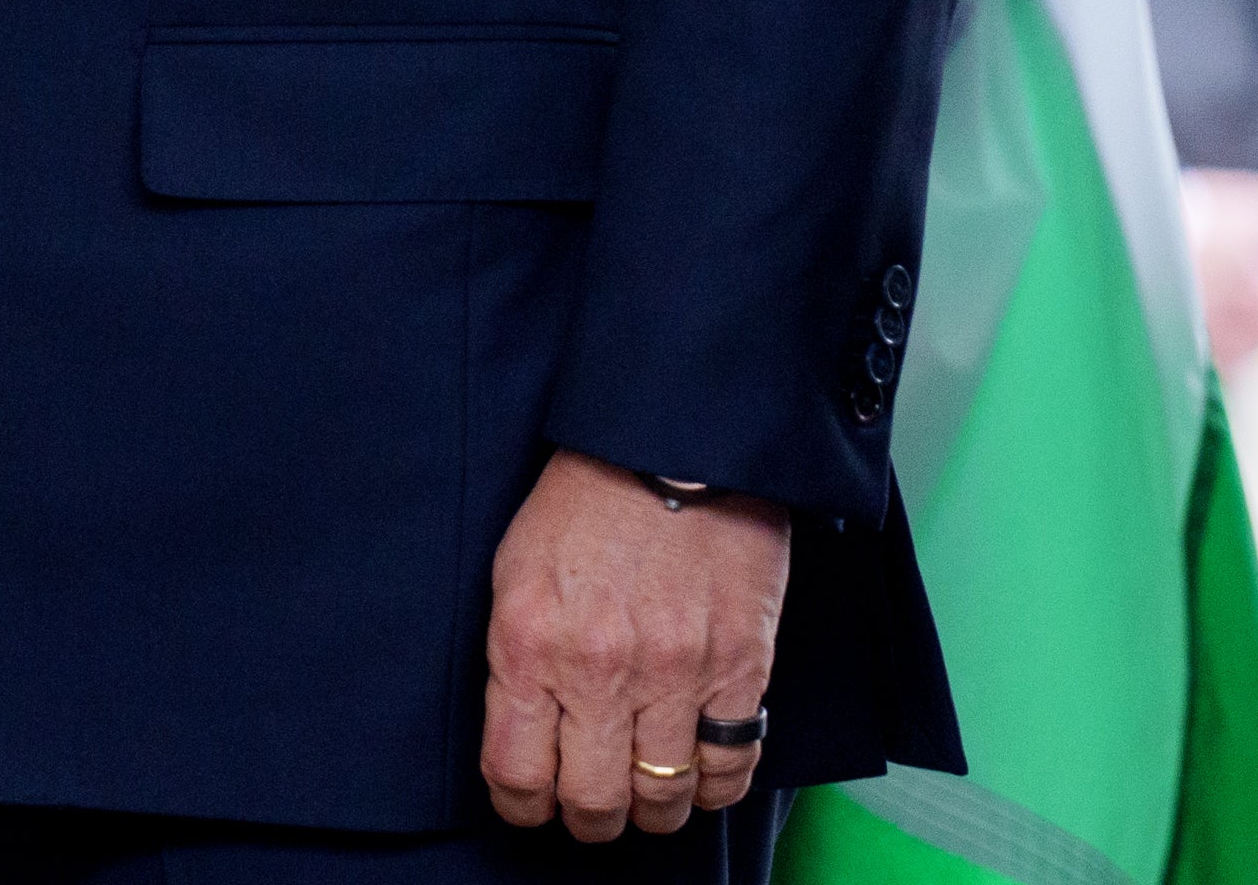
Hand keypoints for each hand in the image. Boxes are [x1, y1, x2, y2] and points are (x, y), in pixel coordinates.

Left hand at [480, 451, 789, 842]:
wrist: (675, 437)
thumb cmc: (587, 499)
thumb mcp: (516, 569)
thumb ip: (517, 659)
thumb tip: (524, 734)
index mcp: (531, 642)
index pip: (516, 775)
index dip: (522, 807)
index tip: (531, 803)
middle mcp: (600, 668)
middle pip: (593, 803)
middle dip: (588, 820)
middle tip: (591, 807)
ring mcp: (676, 672)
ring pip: (663, 795)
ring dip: (652, 809)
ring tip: (646, 791)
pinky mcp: (741, 666)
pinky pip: (730, 766)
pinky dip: (713, 786)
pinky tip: (698, 770)